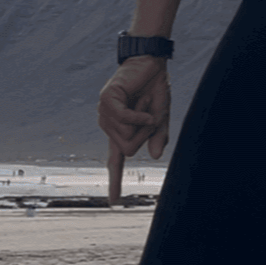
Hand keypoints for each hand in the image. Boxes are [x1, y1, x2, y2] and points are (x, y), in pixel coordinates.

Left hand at [99, 57, 170, 188]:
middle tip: (148, 111)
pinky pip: (124, 119)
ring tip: (142, 100)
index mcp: (120, 132)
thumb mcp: (160, 117)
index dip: (115, 180)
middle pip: (128, 150)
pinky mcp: (105, 101)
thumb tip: (154, 157)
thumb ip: (158, 137)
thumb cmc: (154, 89)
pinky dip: (138, 114)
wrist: (150, 63)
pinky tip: (141, 102)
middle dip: (145, 134)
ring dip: (143, 119)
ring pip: (126, 135)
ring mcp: (105, 114)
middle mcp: (109, 126)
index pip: (116, 161)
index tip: (114, 201)